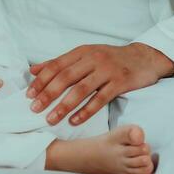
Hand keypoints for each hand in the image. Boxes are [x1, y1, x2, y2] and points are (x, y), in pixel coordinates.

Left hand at [26, 43, 173, 126]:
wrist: (144, 58)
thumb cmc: (110, 59)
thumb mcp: (85, 55)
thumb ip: (60, 63)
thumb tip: (33, 70)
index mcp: (82, 52)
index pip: (56, 65)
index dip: (41, 80)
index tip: (29, 95)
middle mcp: (93, 59)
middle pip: (66, 77)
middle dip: (48, 94)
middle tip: (35, 109)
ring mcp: (107, 71)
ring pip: (82, 89)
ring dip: (64, 106)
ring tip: (51, 119)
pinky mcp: (120, 82)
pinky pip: (100, 99)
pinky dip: (86, 111)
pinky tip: (75, 121)